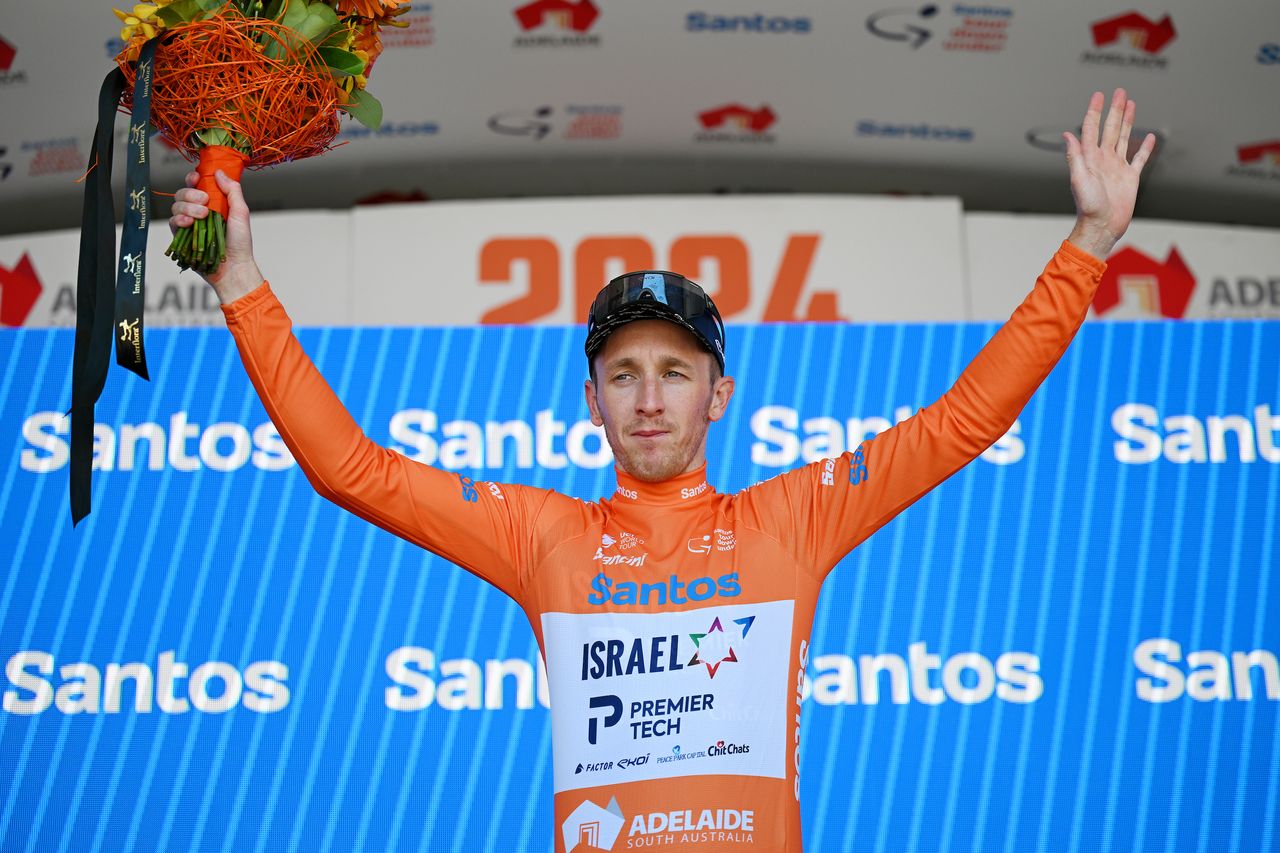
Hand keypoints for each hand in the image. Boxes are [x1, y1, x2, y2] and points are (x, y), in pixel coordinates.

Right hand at [169, 169, 263, 303]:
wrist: (233, 267)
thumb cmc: (240, 242)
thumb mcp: (241, 213)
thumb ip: (232, 191)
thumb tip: (218, 172)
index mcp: (213, 203)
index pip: (197, 184)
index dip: (193, 178)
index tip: (197, 178)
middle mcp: (199, 211)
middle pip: (183, 193)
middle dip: (191, 193)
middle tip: (205, 202)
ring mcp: (189, 223)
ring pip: (176, 205)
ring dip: (187, 206)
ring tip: (202, 216)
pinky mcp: (181, 236)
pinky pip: (172, 222)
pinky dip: (179, 219)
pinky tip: (189, 222)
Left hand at [1063, 88, 1156, 259]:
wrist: (1102, 226)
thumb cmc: (1088, 207)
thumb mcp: (1078, 179)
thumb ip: (1074, 156)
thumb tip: (1067, 135)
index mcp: (1091, 158)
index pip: (1092, 129)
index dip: (1094, 112)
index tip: (1098, 95)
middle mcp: (1104, 159)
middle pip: (1111, 128)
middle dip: (1114, 109)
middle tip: (1119, 92)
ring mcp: (1117, 167)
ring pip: (1124, 138)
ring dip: (1127, 121)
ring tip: (1131, 104)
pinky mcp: (1130, 177)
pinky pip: (1139, 158)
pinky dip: (1145, 147)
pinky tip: (1149, 136)